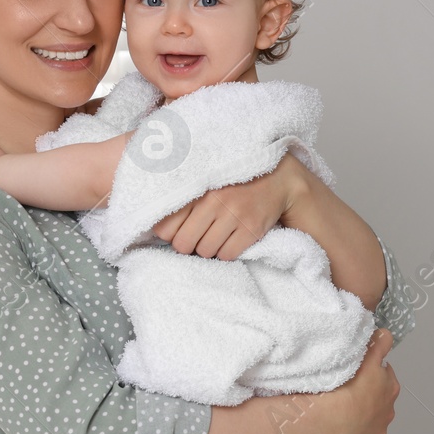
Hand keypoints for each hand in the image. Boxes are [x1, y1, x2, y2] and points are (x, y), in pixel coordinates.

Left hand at [152, 150, 309, 258]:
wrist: (277, 178)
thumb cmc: (233, 181)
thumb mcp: (205, 179)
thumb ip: (182, 197)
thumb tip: (156, 229)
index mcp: (197, 188)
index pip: (165, 226)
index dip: (169, 233)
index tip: (177, 229)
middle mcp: (214, 201)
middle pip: (183, 244)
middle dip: (187, 245)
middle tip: (196, 237)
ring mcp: (234, 215)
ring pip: (205, 252)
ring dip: (208, 249)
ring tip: (215, 235)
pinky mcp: (252, 228)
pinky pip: (227, 255)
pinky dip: (226, 252)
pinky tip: (230, 239)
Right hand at [326, 329, 398, 433]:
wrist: (334, 420)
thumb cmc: (347, 388)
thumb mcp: (366, 358)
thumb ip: (379, 344)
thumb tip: (386, 334)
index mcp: (389, 387)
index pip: (385, 376)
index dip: (372, 374)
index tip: (359, 374)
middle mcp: (388, 411)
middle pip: (380, 400)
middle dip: (368, 398)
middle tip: (348, 394)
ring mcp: (379, 432)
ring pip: (371, 422)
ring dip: (361, 418)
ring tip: (342, 414)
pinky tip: (341, 433)